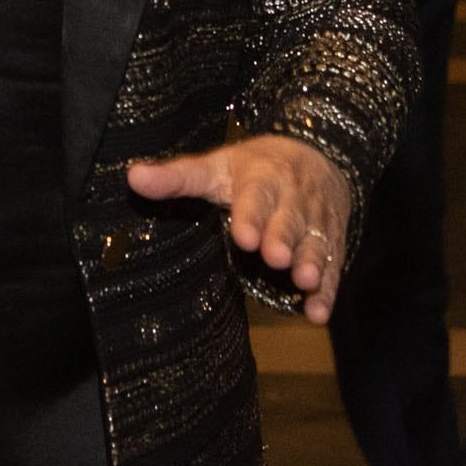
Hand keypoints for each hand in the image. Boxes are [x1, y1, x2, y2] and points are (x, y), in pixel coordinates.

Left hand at [126, 135, 349, 323]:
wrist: (319, 153)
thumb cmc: (256, 168)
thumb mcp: (218, 166)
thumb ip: (178, 177)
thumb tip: (133, 177)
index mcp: (262, 178)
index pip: (256, 196)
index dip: (252, 215)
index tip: (244, 236)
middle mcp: (292, 199)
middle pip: (289, 220)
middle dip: (283, 238)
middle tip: (274, 257)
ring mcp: (315, 222)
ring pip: (315, 243)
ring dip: (312, 262)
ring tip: (305, 280)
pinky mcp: (331, 243)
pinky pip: (332, 267)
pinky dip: (327, 291)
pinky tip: (317, 313)